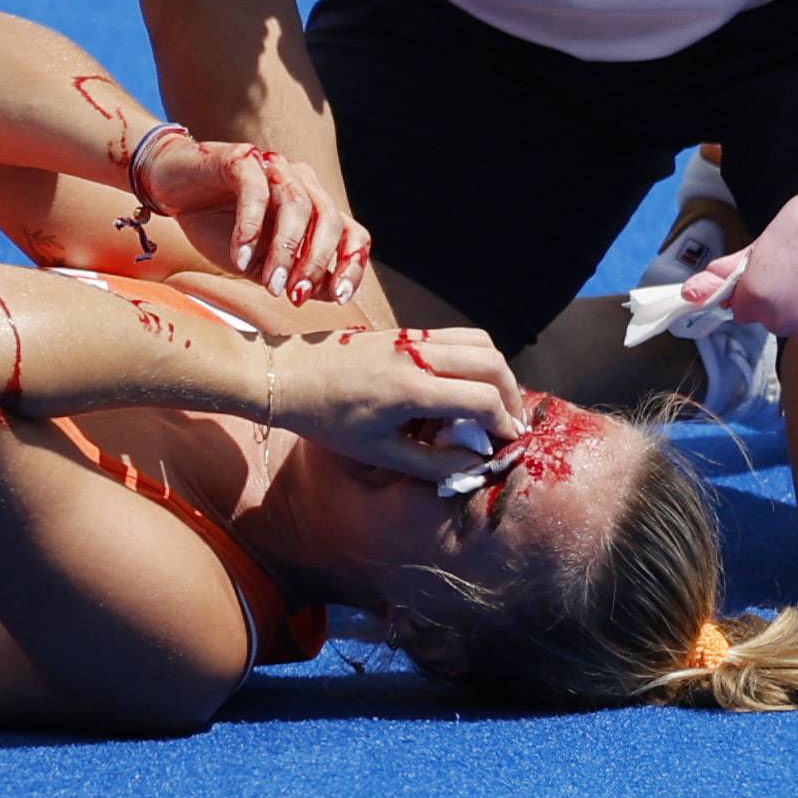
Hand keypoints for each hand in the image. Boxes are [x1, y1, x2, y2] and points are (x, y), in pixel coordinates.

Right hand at [139, 135, 371, 304]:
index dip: (351, 265)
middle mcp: (302, 183)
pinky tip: (238, 258)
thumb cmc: (218, 227)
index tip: (340, 298)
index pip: (352, 233)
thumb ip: (292, 275)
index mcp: (315, 208)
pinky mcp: (241, 159)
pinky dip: (250, 228)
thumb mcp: (259, 262)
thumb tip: (330, 294)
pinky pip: (255, 190)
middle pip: (329, 219)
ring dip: (285, 251)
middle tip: (296, 296)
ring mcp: (274, 168)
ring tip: (269, 284)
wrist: (172, 190)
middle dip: (316, 263)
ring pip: (297, 205)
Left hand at [273, 327, 525, 480]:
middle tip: (508, 423)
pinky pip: (456, 336)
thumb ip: (431, 463)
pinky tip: (463, 384)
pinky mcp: (405, 331)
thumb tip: (474, 466)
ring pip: (479, 341)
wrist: (287, 375)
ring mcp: (411, 338)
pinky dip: (474, 357)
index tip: (506, 443)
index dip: (503, 424)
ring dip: (496, 371)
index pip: (483, 399)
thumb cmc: (326, 418)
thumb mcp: (377, 453)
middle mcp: (417, 356)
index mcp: (411, 389)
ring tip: (493, 402)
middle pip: (492, 363)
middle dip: (511, 394)